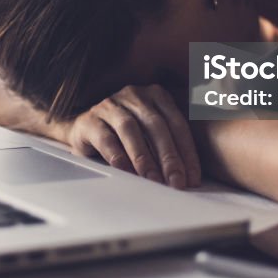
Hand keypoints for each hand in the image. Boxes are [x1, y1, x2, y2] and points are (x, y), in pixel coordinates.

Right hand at [62, 84, 201, 188]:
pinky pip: (105, 138)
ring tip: (153, 179)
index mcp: (155, 95)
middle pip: (156, 125)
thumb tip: (190, 177)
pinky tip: (127, 171)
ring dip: (144, 157)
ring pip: (130, 129)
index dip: (187, 152)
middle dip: (169, 156)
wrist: (85, 129)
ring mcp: (110, 105)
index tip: (192, 178)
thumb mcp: (151, 134)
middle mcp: (134, 95)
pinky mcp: (89, 120)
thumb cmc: (125, 135)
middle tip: (176, 181)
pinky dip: (118, 156)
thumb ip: (170, 146)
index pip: (177, 123)